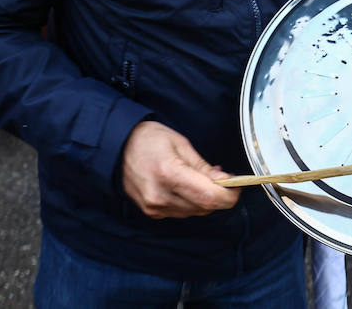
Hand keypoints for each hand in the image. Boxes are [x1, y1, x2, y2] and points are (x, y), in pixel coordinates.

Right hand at [121, 121, 238, 219]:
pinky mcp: (151, 212)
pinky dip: (190, 203)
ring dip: (204, 200)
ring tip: (200, 179)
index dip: (229, 195)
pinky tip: (186, 187)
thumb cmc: (147, 139)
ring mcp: (154, 207)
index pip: (209, 197)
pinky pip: (181, 213)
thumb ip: (202, 166)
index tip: (236, 186)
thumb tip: (225, 181)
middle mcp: (160, 195)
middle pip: (204, 207)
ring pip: (195, 212)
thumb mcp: (179, 143)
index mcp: (168, 173)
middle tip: (221, 178)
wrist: (115, 147)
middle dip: (218, 195)